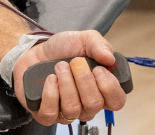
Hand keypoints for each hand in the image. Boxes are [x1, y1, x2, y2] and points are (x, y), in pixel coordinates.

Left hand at [11, 30, 126, 125]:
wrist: (37, 51)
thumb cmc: (64, 49)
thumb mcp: (85, 39)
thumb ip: (100, 45)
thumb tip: (110, 59)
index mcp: (102, 90)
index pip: (117, 102)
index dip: (109, 87)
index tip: (98, 69)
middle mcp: (87, 105)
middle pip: (94, 104)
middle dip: (83, 80)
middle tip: (74, 62)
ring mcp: (67, 112)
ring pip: (73, 109)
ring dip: (66, 84)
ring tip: (59, 67)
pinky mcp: (46, 115)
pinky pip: (51, 114)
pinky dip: (50, 94)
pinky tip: (50, 79)